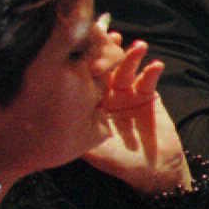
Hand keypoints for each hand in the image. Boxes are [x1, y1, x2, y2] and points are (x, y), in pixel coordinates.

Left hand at [82, 20, 190, 194]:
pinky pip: (149, 79)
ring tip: (138, 47)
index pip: (86, 79)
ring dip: (132, 57)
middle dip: (109, 51)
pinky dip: (152, 71)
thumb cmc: (120, 163)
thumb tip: (52, 121)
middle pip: (107, 68)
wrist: (153, 171)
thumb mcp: (92, 151)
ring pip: (128, 69)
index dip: (87, 62)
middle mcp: (107, 95)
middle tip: (111, 37)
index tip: (87, 46)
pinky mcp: (149, 96)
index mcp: (90, 105)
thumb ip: (77, 134)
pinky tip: (156, 65)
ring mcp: (129, 94)